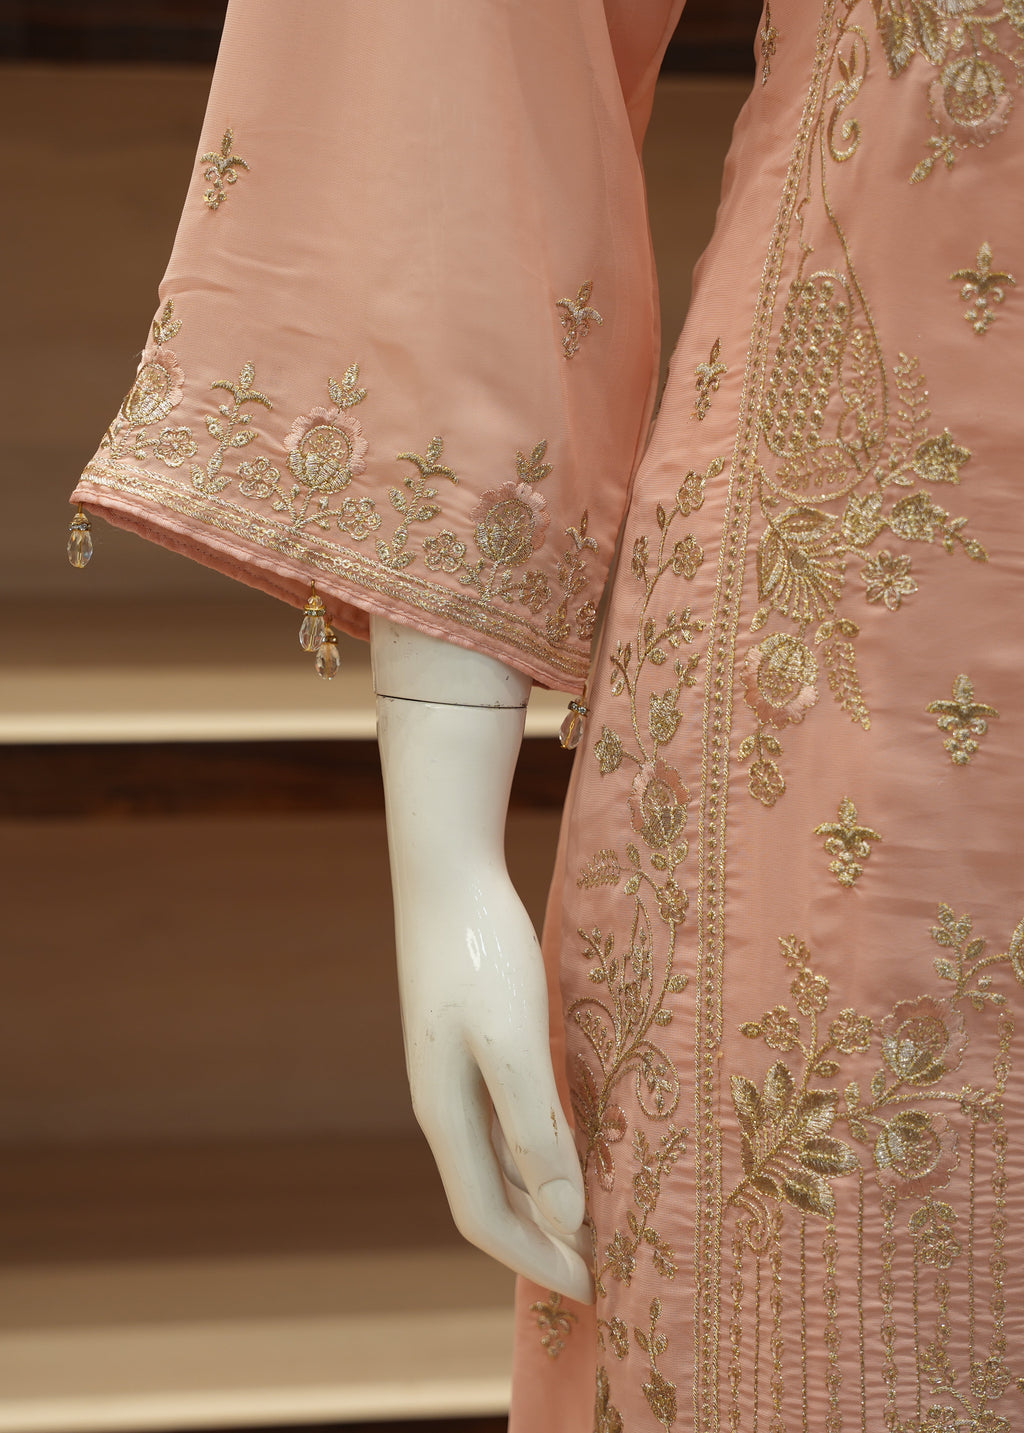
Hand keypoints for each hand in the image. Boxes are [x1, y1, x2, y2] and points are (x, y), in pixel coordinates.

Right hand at [396, 866, 592, 1302]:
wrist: (447, 874)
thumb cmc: (480, 953)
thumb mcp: (512, 1042)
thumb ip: (535, 1128)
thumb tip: (563, 1213)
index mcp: (445, 1115)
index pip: (484, 1218)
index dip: (536, 1261)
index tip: (594, 1290)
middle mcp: (444, 1105)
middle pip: (490, 1196)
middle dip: (544, 1239)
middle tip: (608, 1264)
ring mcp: (455, 1073)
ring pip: (500, 1159)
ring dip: (544, 1197)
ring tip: (600, 1217)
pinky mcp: (473, 1042)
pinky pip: (507, 1120)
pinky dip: (542, 1149)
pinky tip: (578, 1144)